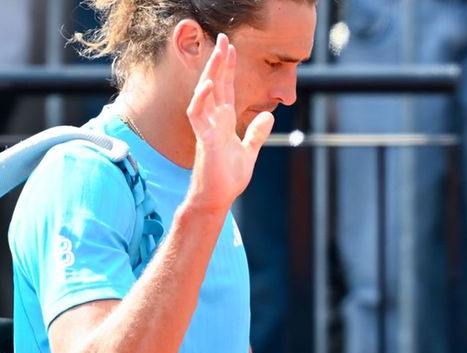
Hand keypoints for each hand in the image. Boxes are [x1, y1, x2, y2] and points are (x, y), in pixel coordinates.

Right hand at [184, 34, 273, 213]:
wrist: (217, 200)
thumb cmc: (227, 179)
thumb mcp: (248, 152)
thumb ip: (256, 134)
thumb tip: (268, 116)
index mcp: (223, 122)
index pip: (225, 89)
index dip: (227, 68)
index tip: (230, 48)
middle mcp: (212, 122)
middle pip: (214, 85)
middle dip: (218, 62)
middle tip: (223, 39)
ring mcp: (206, 130)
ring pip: (204, 95)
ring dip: (210, 74)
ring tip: (217, 55)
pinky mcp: (204, 141)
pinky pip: (198, 116)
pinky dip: (202, 100)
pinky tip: (209, 85)